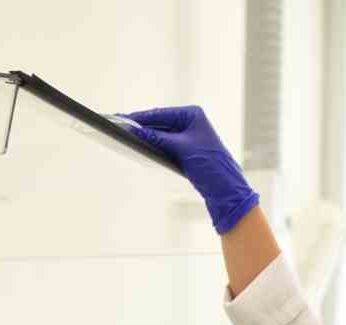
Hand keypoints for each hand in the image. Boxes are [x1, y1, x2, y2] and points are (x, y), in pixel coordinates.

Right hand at [121, 106, 259, 234]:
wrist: (225, 190)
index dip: (141, 117)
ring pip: (160, 134)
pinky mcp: (185, 151)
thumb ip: (158, 138)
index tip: (123, 118)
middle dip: (141, 126)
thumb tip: (137, 131)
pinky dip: (153, 146)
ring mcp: (187, 137)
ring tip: (126, 136)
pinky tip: (141, 146)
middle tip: (120, 126)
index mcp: (192, 115)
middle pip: (159, 123)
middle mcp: (190, 122)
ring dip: (146, 136)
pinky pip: (164, 145)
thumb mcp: (181, 148)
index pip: (161, 114)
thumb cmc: (210, 164)